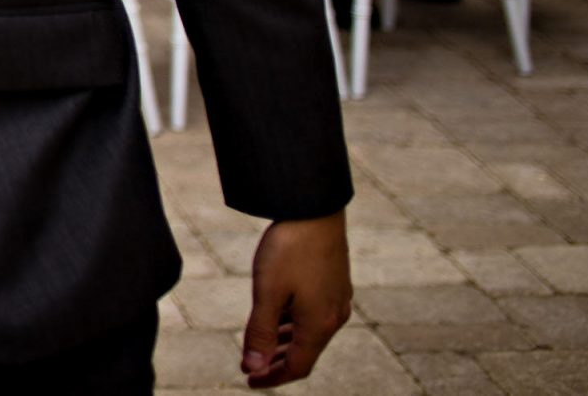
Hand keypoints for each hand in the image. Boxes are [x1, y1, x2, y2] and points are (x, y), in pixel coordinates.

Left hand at [242, 211, 350, 386]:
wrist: (315, 208)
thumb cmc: (289, 249)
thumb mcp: (268, 292)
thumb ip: (261, 332)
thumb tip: (254, 368)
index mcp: (319, 325)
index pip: (297, 367)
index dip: (272, 378)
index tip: (249, 381)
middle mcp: (334, 317)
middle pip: (306, 353)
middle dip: (278, 364)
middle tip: (252, 368)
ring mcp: (338, 300)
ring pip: (310, 334)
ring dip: (286, 345)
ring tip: (263, 348)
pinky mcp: (335, 284)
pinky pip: (315, 317)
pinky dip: (295, 326)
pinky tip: (280, 318)